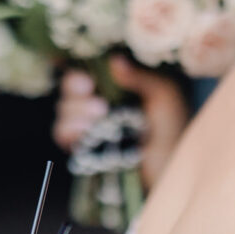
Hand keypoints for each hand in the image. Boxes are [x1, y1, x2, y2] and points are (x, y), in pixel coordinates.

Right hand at [54, 55, 189, 189]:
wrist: (166, 172)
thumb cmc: (172, 133)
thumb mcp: (165, 98)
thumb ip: (141, 78)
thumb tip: (115, 60)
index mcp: (120, 87)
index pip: (90, 69)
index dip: (80, 65)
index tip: (86, 68)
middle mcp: (100, 103)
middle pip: (71, 86)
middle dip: (75, 87)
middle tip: (89, 89)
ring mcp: (88, 126)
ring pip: (64, 108)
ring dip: (75, 109)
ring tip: (98, 115)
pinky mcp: (81, 147)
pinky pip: (62, 132)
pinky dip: (68, 128)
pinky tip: (84, 130)